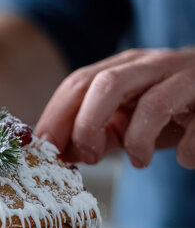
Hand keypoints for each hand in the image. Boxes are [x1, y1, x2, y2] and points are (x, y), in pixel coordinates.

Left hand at [36, 48, 194, 168]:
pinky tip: (186, 159)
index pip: (78, 82)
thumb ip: (98, 132)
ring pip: (153, 103)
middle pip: (107, 84)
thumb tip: (61, 152)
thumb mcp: (129, 115)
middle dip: (88, 124)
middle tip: (88, 156)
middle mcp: (153, 66)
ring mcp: (187, 79)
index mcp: (124, 67)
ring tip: (139, 161)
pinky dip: (188, 149)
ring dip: (137, 140)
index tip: (46, 147)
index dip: (56, 115)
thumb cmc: (174, 104)